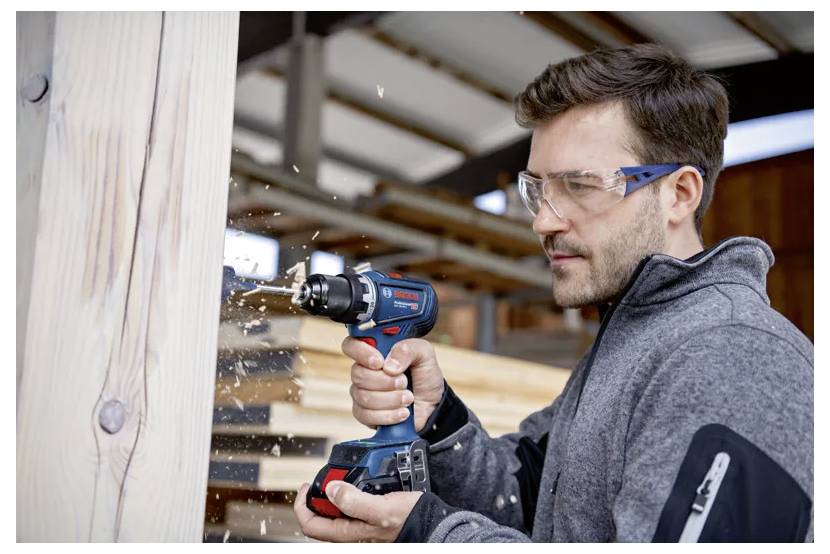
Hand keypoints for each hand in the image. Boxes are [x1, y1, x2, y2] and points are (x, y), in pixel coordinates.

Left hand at [294, 481, 421, 541]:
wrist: (430, 522)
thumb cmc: (409, 519)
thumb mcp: (382, 509)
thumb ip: (355, 501)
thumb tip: (331, 489)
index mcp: (348, 533)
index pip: (310, 525)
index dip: (302, 505)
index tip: (306, 485)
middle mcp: (350, 532)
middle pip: (320, 517)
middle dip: (317, 496)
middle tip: (324, 477)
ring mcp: (358, 526)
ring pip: (333, 512)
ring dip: (331, 495)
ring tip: (339, 478)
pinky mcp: (367, 519)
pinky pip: (348, 507)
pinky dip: (346, 494)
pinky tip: (357, 483)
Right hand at [342, 337, 444, 431]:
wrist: (433, 404)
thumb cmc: (425, 376)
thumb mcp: (424, 354)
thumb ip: (407, 350)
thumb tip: (389, 366)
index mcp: (374, 352)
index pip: (351, 345)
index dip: (360, 353)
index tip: (380, 362)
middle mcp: (364, 371)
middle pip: (358, 375)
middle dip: (385, 381)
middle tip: (404, 382)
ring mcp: (362, 393)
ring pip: (363, 397)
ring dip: (391, 399)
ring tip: (408, 398)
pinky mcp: (365, 414)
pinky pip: (367, 416)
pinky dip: (388, 415)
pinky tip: (403, 412)